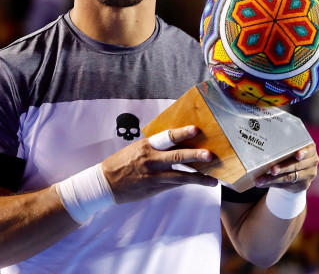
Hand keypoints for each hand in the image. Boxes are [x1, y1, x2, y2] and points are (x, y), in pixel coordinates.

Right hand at [100, 125, 217, 203]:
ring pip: (180, 176)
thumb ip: (155, 147)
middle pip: (177, 156)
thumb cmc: (122, 163)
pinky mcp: (154, 188)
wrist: (105, 183)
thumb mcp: (136, 149)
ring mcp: (153, 176)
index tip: (195, 129)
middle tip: (210, 155)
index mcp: (147, 146)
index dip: (181, 133)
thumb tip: (177, 143)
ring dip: (198, 178)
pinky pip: (174, 184)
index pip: (167, 137)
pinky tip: (199, 183)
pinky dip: (187, 183)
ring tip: (213, 180)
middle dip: (195, 155)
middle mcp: (151, 159)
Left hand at [254, 143, 318, 192]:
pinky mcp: (303, 185)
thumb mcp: (291, 148)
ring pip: (289, 178)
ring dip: (273, 179)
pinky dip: (272, 184)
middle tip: (272, 170)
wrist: (299, 170)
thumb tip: (263, 145)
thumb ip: (284, 147)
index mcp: (310, 150)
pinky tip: (262, 183)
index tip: (297, 155)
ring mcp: (308, 175)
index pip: (309, 151)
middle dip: (283, 168)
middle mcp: (312, 162)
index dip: (303, 153)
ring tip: (260, 180)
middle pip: (297, 166)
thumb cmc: (291, 154)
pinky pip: (285, 185)